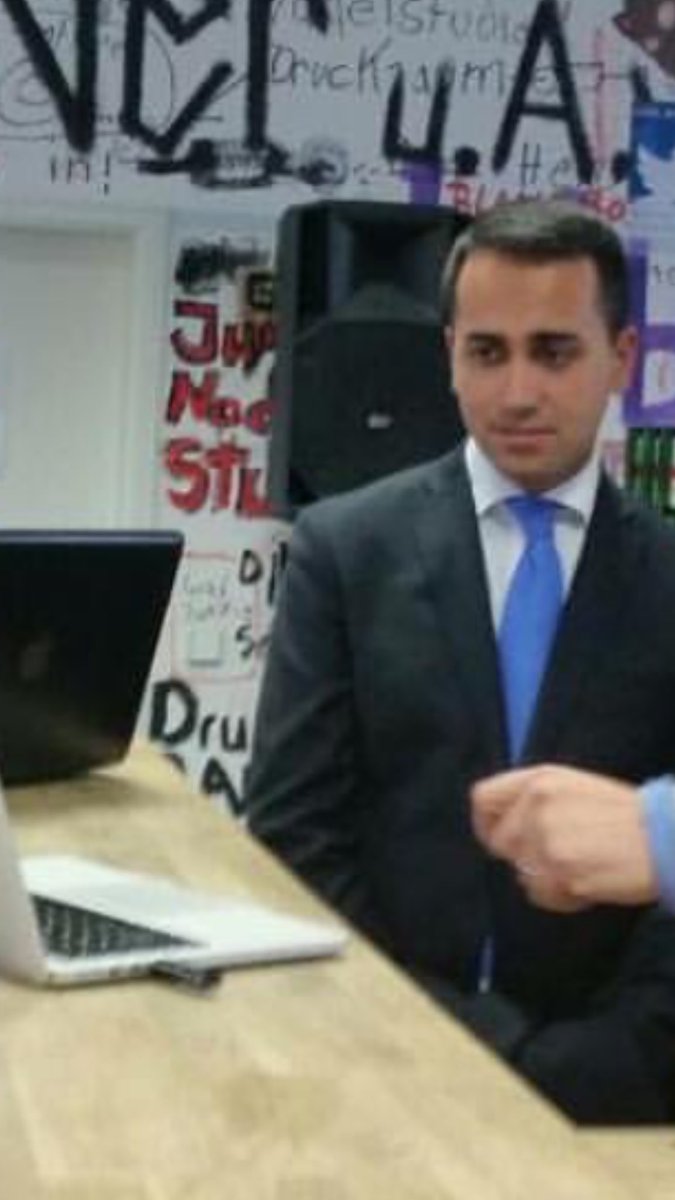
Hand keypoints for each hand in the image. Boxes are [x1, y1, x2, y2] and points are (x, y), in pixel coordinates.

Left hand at [471, 764, 657, 910]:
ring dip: (545, 878)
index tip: (496, 838)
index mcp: (540, 780)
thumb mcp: (574, 787)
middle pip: (499, 843)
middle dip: (523, 857)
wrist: (663, 838)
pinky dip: (559, 896)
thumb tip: (503, 825)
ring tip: (580, 868)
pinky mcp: (559, 872)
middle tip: (557, 858)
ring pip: (520, 873)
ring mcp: (546, 840)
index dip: (485, 823)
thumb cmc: (625, 816)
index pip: (483, 798)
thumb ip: (534, 800)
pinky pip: (539, 895)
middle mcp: (536, 805)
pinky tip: (586, 882)